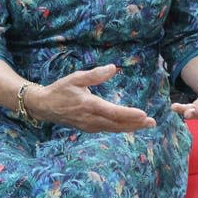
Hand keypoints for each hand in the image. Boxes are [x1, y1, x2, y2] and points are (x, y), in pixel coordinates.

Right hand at [27, 64, 155, 132]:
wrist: (44, 106)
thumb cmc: (60, 89)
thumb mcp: (76, 78)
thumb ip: (95, 74)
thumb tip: (113, 68)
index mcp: (89, 105)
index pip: (113, 112)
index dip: (129, 114)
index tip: (144, 114)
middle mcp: (90, 119)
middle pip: (117, 124)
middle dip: (136, 124)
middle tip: (152, 122)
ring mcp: (90, 126)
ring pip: (114, 129)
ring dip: (131, 127)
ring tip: (146, 125)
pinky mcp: (88, 129)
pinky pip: (108, 130)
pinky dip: (121, 128)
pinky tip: (130, 126)